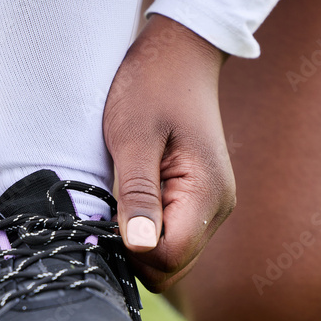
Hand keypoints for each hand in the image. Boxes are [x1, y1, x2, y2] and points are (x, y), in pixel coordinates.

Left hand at [103, 14, 235, 291]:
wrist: (179, 53)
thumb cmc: (151, 86)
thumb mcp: (132, 137)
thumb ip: (137, 193)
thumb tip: (140, 246)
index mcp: (207, 194)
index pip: (168, 259)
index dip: (130, 249)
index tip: (103, 215)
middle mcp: (217, 208)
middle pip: (171, 267)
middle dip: (134, 251)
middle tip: (105, 208)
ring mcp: (210, 206)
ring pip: (170, 256)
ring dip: (138, 240)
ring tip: (117, 197)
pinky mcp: (197, 200)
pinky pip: (170, 235)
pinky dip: (145, 228)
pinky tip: (128, 197)